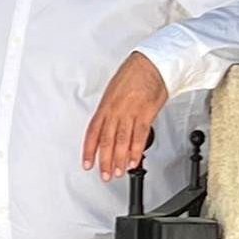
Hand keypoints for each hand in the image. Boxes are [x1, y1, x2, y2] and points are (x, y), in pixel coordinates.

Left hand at [82, 52, 168, 181]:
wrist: (152, 64)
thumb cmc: (133, 75)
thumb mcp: (113, 92)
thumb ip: (109, 112)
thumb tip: (106, 128)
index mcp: (105, 106)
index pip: (93, 132)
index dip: (89, 150)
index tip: (87, 164)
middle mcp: (116, 110)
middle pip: (107, 140)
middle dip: (105, 161)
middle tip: (104, 175)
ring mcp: (131, 112)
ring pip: (122, 141)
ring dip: (120, 160)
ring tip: (118, 172)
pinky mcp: (146, 113)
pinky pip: (140, 136)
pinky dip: (136, 151)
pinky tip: (134, 161)